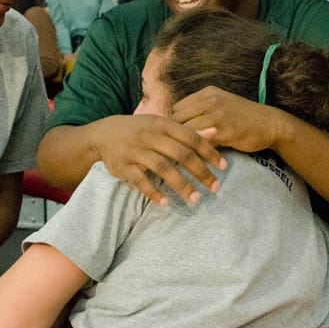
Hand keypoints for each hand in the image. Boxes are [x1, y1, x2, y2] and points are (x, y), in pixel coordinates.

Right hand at [95, 114, 225, 205]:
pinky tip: (166, 203)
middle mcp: (150, 136)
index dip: (209, 152)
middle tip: (215, 187)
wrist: (104, 133)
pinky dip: (153, 192)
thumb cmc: (140, 130)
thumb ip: (187, 130)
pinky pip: (140, 181)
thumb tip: (215, 131)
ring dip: (181, 185)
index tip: (224, 167)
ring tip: (195, 199)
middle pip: (181, 154)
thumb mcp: (162, 125)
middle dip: (200, 172)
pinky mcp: (123, 166)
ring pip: (163, 168)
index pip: (191, 137)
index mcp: (163, 124)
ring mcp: (136, 151)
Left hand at [171, 86, 282, 154]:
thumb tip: (177, 127)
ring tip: (179, 158)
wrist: (272, 124)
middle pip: (177, 118)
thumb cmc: (244, 119)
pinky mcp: (224, 130)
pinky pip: (200, 142)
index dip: (173, 124)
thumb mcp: (221, 106)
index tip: (173, 139)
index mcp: (207, 93)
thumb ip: (201, 112)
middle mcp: (210, 100)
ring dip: (182, 145)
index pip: (176, 108)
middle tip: (172, 151)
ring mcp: (217, 114)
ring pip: (186, 130)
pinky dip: (195, 152)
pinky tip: (194, 161)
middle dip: (174, 136)